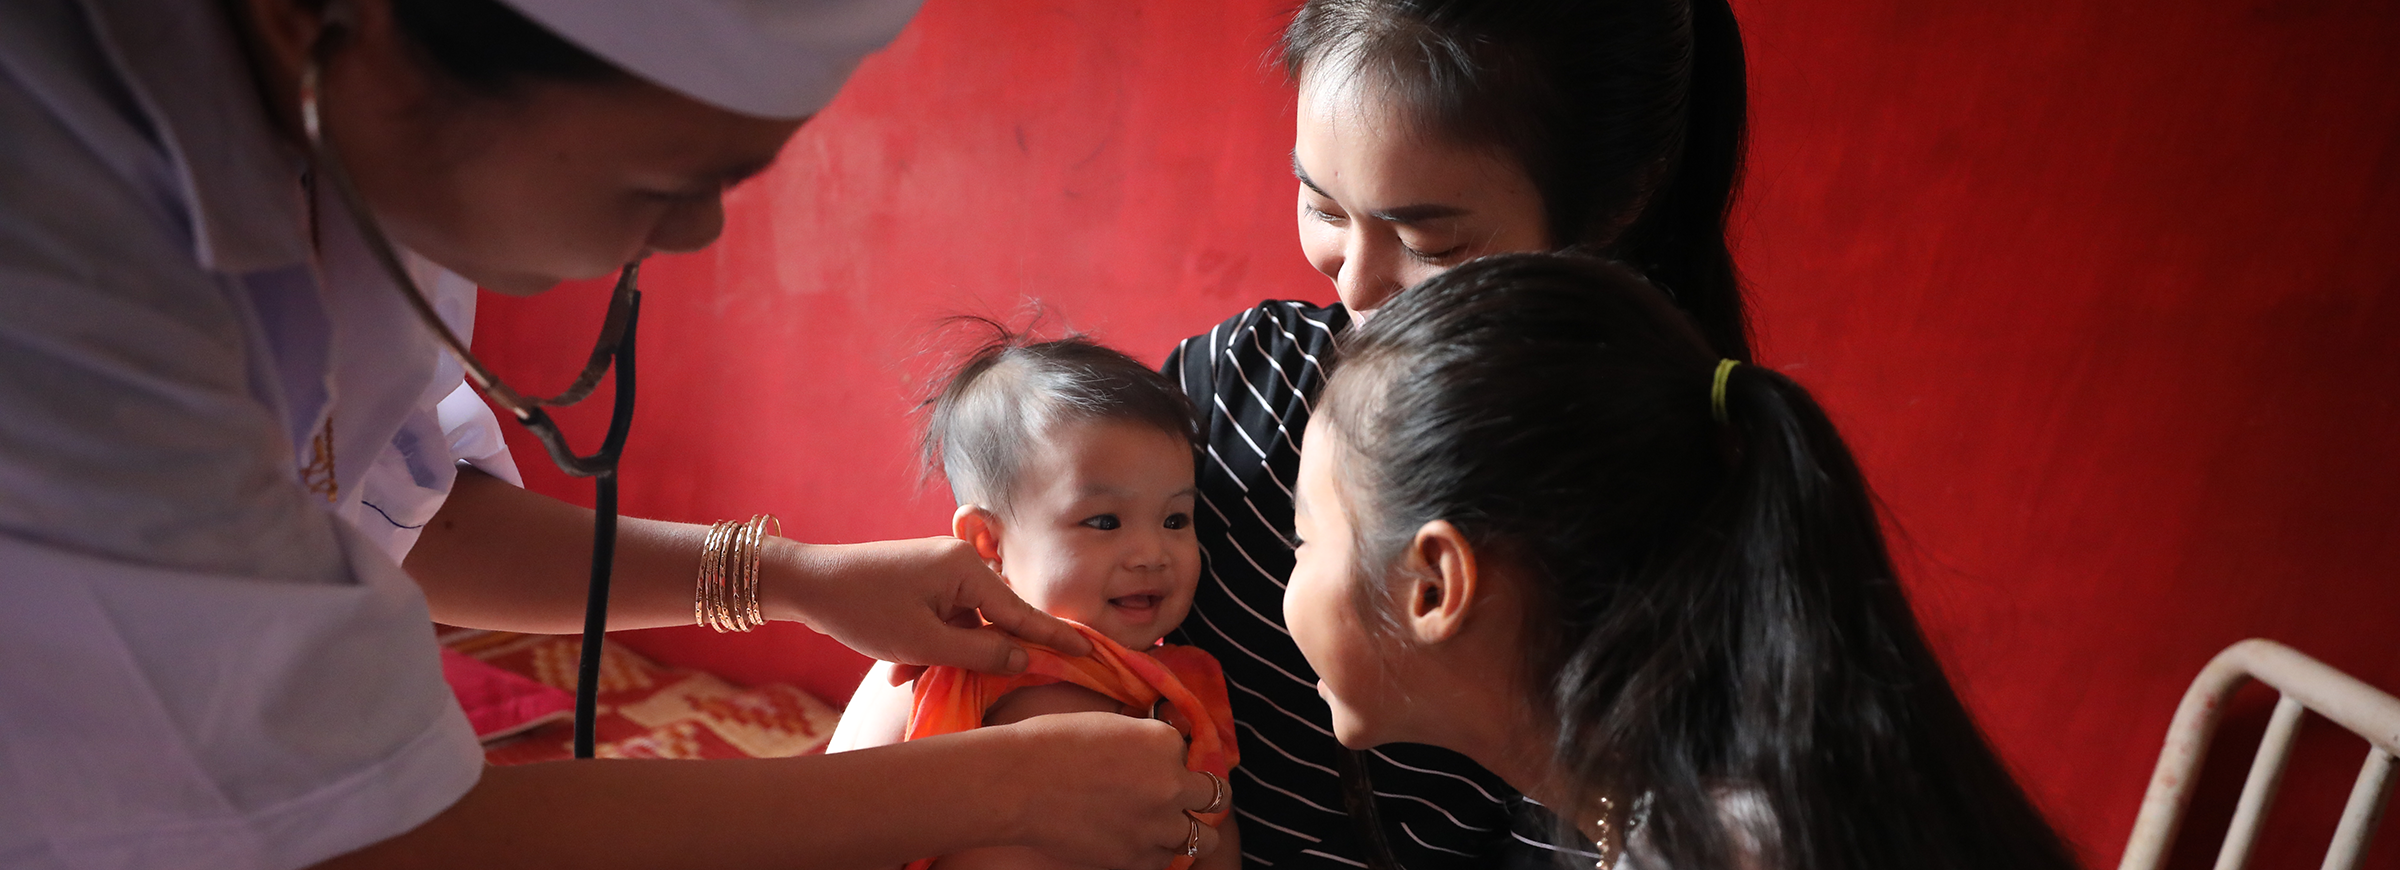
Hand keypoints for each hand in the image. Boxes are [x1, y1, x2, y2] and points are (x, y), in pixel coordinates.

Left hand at [765, 537, 1091, 675]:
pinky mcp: (923, 583)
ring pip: (962, 627)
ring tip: (902, 669)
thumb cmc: (864, 610)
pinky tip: (897, 665)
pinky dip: (926, 645)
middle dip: (971, 657)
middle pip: (991, 621)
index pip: (1022, 613)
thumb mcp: (923, 642)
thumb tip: (1023, 660)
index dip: (1054, 638)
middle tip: (945, 674)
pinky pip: (942, 621)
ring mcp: (940, 572)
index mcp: (967, 571)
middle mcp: (960, 564)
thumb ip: (979, 654)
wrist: (808, 583)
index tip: (1090, 651)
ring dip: (940, 656)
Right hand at [981, 713, 1225, 868]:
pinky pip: (1168, 860)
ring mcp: (1157, 825)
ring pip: (1205, 837)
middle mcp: (1172, 783)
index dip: (1175, 758)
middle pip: (1216, 795)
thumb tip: (1154, 747)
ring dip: (1192, 830)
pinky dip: (1159, 852)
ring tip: (1173, 825)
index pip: (1191, 751)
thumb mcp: (1107, 724)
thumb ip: (1141, 737)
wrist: (1016, 784)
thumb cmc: (1050, 744)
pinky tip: (1142, 841)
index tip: (1157, 763)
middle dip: (1202, 795)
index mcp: (1164, 741)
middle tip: (1184, 796)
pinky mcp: (1136, 858)